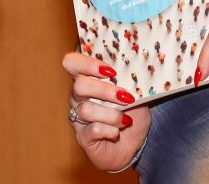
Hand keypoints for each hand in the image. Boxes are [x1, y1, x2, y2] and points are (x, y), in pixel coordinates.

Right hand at [62, 51, 148, 171]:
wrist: (134, 144)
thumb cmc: (132, 114)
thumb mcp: (136, 94)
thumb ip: (130, 81)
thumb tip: (135, 70)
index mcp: (87, 79)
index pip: (72, 63)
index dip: (86, 63)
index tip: (110, 70)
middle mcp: (78, 97)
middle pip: (79, 86)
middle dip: (105, 91)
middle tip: (125, 98)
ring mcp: (78, 118)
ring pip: (86, 110)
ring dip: (112, 114)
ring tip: (127, 120)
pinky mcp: (83, 138)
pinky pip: (93, 130)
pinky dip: (110, 130)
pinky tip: (117, 132)